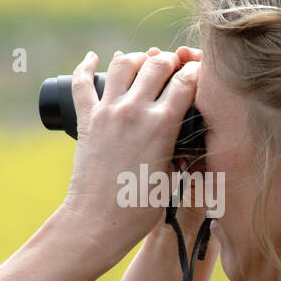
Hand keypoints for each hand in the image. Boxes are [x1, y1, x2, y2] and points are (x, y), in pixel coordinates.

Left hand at [59, 48, 199, 266]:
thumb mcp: (171, 177)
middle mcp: (134, 111)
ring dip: (136, 59)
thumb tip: (191, 144)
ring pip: (122, 64)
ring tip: (143, 62)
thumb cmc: (138, 209)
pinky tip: (92, 58)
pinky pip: (81, 84)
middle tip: (174, 65)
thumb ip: (181, 154)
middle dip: (169, 60)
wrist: (97, 222)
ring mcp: (108, 113)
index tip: (199, 74)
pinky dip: (86, 67)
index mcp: (162, 125)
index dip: (197, 73)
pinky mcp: (87, 120)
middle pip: (156, 64)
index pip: (186, 81)